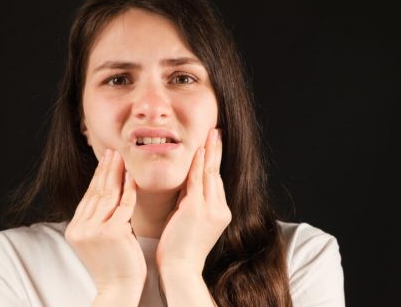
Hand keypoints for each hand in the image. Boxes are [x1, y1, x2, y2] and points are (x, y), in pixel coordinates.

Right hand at [65, 149, 145, 295]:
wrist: (118, 289)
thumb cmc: (115, 264)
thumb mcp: (100, 238)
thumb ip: (99, 218)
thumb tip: (107, 195)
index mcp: (76, 228)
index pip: (89, 196)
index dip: (97, 177)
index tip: (104, 161)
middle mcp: (82, 227)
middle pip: (96, 191)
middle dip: (105, 169)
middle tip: (111, 152)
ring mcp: (95, 229)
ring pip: (108, 194)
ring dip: (115, 173)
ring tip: (119, 157)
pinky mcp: (112, 232)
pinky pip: (123, 204)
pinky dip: (128, 189)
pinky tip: (131, 176)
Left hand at [156, 128, 231, 275]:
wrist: (180, 269)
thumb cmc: (180, 248)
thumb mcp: (189, 220)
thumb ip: (190, 201)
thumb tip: (186, 184)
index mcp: (219, 213)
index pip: (215, 181)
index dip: (214, 161)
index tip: (213, 145)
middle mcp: (220, 209)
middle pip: (216, 173)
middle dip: (216, 151)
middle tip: (216, 132)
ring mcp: (210, 210)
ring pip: (209, 174)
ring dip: (210, 151)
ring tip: (211, 134)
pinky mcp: (197, 210)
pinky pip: (197, 181)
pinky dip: (198, 164)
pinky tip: (199, 150)